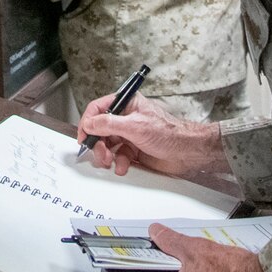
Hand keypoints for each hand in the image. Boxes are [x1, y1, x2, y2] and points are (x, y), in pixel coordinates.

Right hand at [78, 94, 228, 181]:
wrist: (187, 152)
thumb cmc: (168, 133)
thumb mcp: (135, 126)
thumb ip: (109, 124)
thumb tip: (90, 123)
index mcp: (126, 104)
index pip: (98, 109)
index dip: (88, 122)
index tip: (83, 137)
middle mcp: (125, 118)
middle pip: (100, 129)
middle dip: (98, 143)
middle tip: (100, 154)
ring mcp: (129, 134)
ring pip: (108, 144)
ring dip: (106, 155)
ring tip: (110, 162)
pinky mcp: (134, 150)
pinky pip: (118, 156)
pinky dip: (118, 163)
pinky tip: (123, 166)